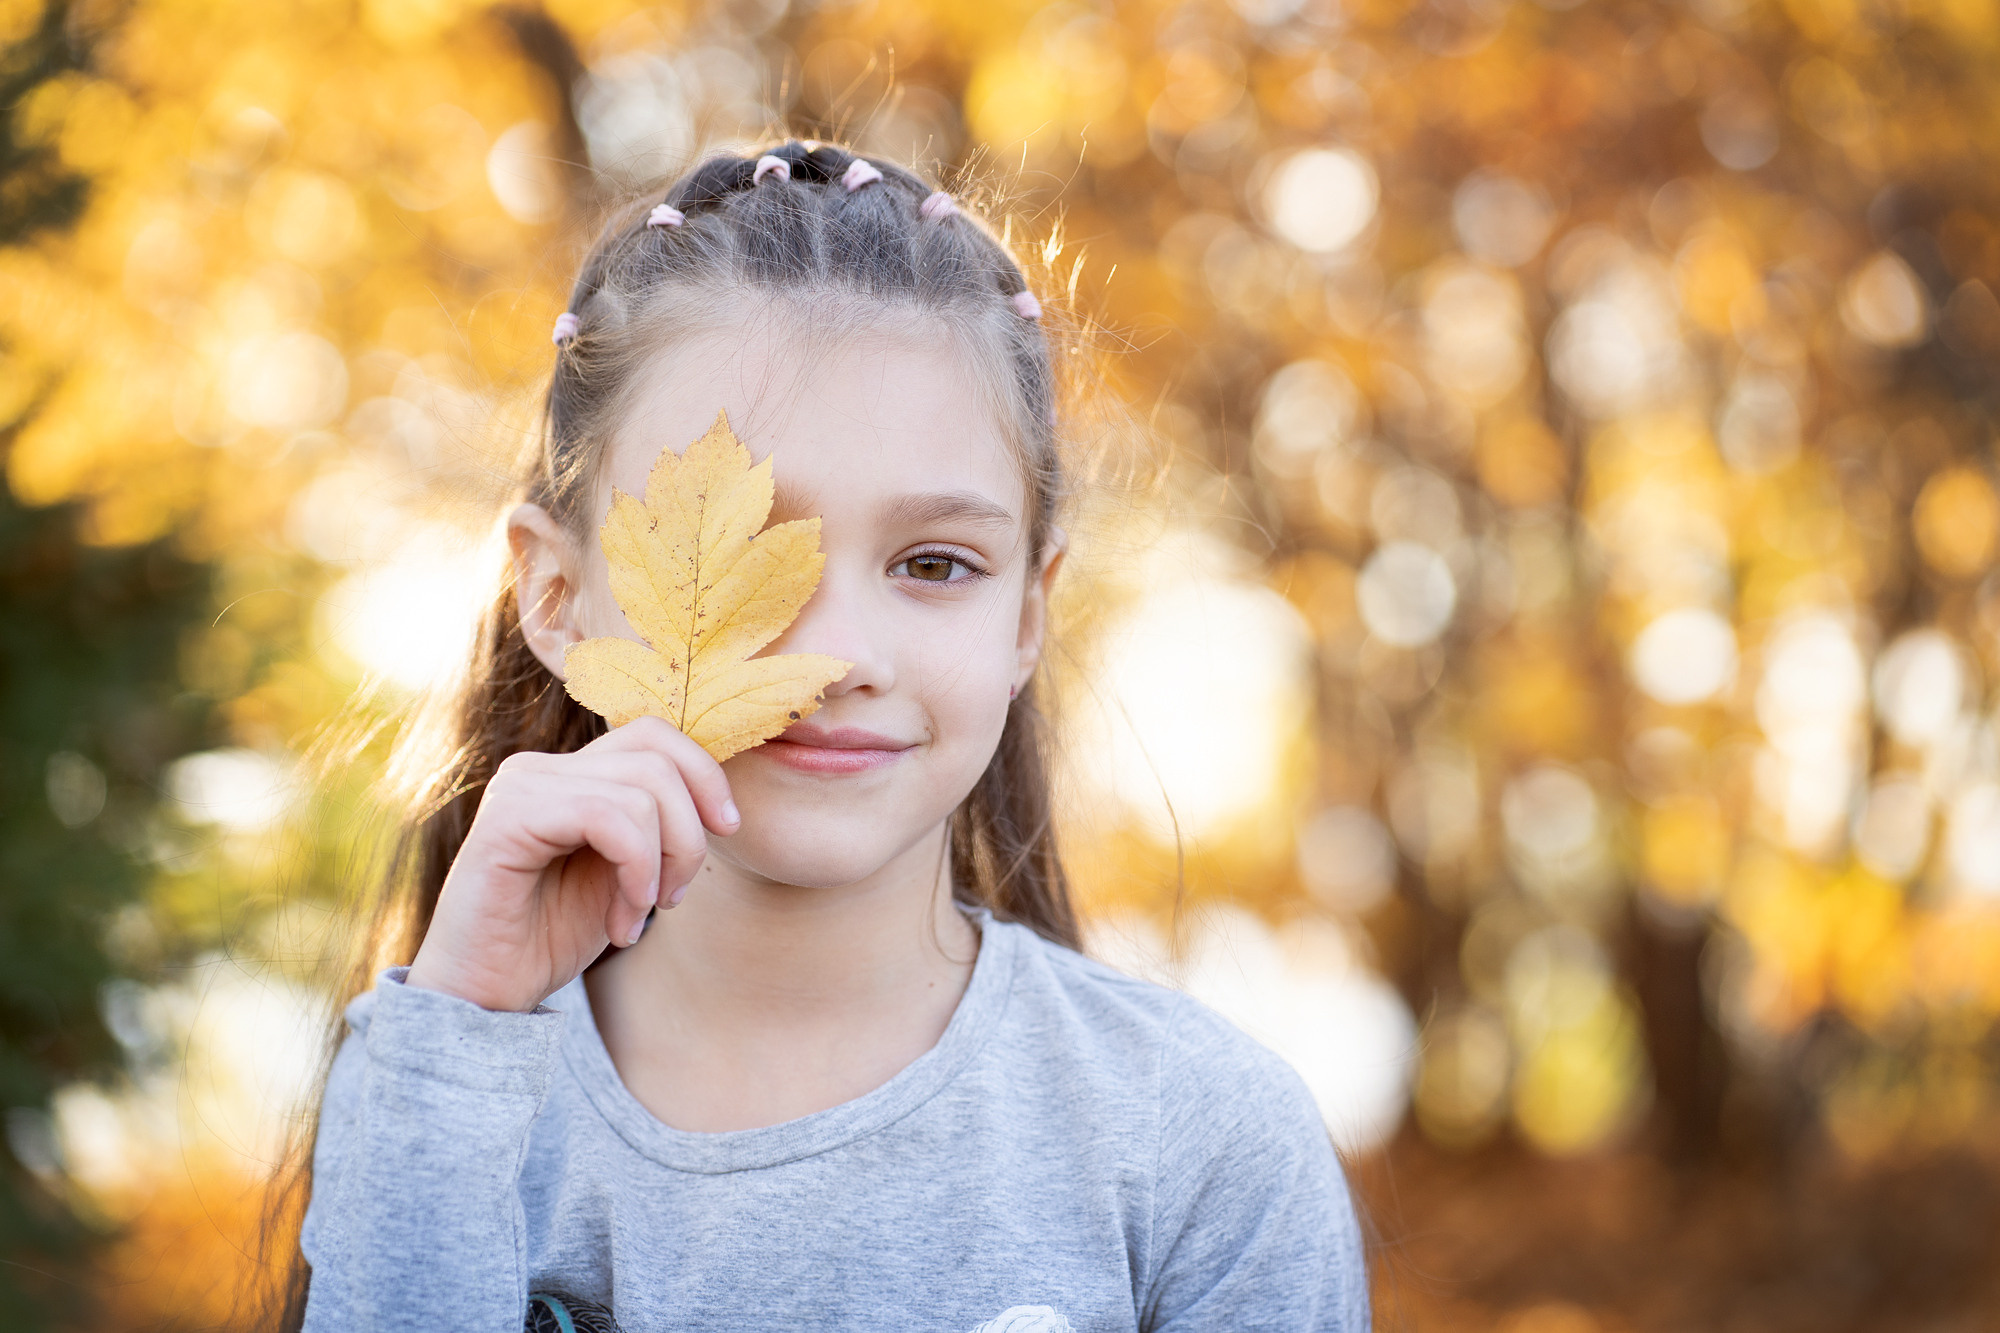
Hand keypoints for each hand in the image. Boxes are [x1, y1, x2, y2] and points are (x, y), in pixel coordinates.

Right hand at [405, 716, 737, 1011]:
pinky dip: (635, 870)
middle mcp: (542, 768)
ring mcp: (522, 786)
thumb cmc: (551, 937)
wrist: (486, 996)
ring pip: (642, 789)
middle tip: (673, 898)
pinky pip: (607, 816)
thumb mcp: (624, 872)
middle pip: (657, 756)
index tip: (727, 829)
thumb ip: (655, 825)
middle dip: (688, 832)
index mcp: (570, 773)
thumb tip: (717, 795)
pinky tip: (621, 921)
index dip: (704, 774)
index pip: (655, 734)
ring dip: (661, 863)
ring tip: (638, 915)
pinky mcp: (508, 817)